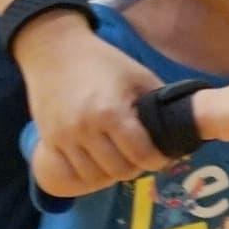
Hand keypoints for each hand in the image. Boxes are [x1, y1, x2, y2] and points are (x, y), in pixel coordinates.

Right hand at [17, 19, 175, 196]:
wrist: (54, 51)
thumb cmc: (102, 61)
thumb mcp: (138, 75)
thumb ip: (158, 103)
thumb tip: (179, 127)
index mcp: (111, 112)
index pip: (141, 155)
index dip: (157, 160)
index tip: (161, 156)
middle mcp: (86, 129)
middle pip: (118, 171)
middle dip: (135, 168)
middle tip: (140, 157)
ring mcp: (64, 137)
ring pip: (93, 177)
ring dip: (110, 173)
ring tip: (118, 160)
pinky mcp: (48, 140)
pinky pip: (68, 173)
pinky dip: (85, 175)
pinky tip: (94, 164)